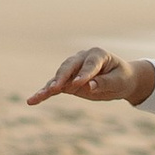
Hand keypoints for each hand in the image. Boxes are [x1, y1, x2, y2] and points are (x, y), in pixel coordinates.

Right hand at [27, 46, 153, 108]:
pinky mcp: (67, 81)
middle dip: (62, 77)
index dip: (85, 74)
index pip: (90, 64)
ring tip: (40, 96)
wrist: (120, 80)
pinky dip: (44, 93)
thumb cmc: (122, 78)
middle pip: (69, 66)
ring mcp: (72, 69)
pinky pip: (54, 87)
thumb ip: (104, 82)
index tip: (80, 84)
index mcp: (97, 54)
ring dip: (49, 87)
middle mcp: (81, 58)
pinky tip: (33, 100)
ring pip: (58, 77)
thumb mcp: (119, 81)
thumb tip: (89, 85)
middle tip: (57, 88)